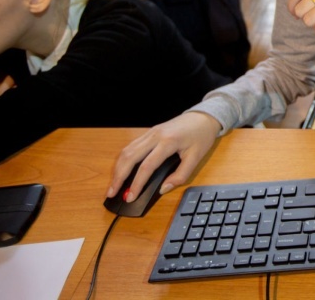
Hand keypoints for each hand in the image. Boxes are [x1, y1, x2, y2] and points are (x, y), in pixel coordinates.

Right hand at [105, 112, 220, 202]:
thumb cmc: (201, 136)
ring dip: (118, 168)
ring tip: (113, 185)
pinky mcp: (149, 132)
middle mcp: (155, 135)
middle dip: (118, 177)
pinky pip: (131, 146)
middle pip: (130, 157)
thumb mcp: (197, 157)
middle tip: (112, 193)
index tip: (130, 197)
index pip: (147, 166)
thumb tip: (163, 189)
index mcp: (168, 142)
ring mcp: (150, 132)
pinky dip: (123, 160)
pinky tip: (121, 170)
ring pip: (127, 150)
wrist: (203, 117)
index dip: (136, 184)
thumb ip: (181, 175)